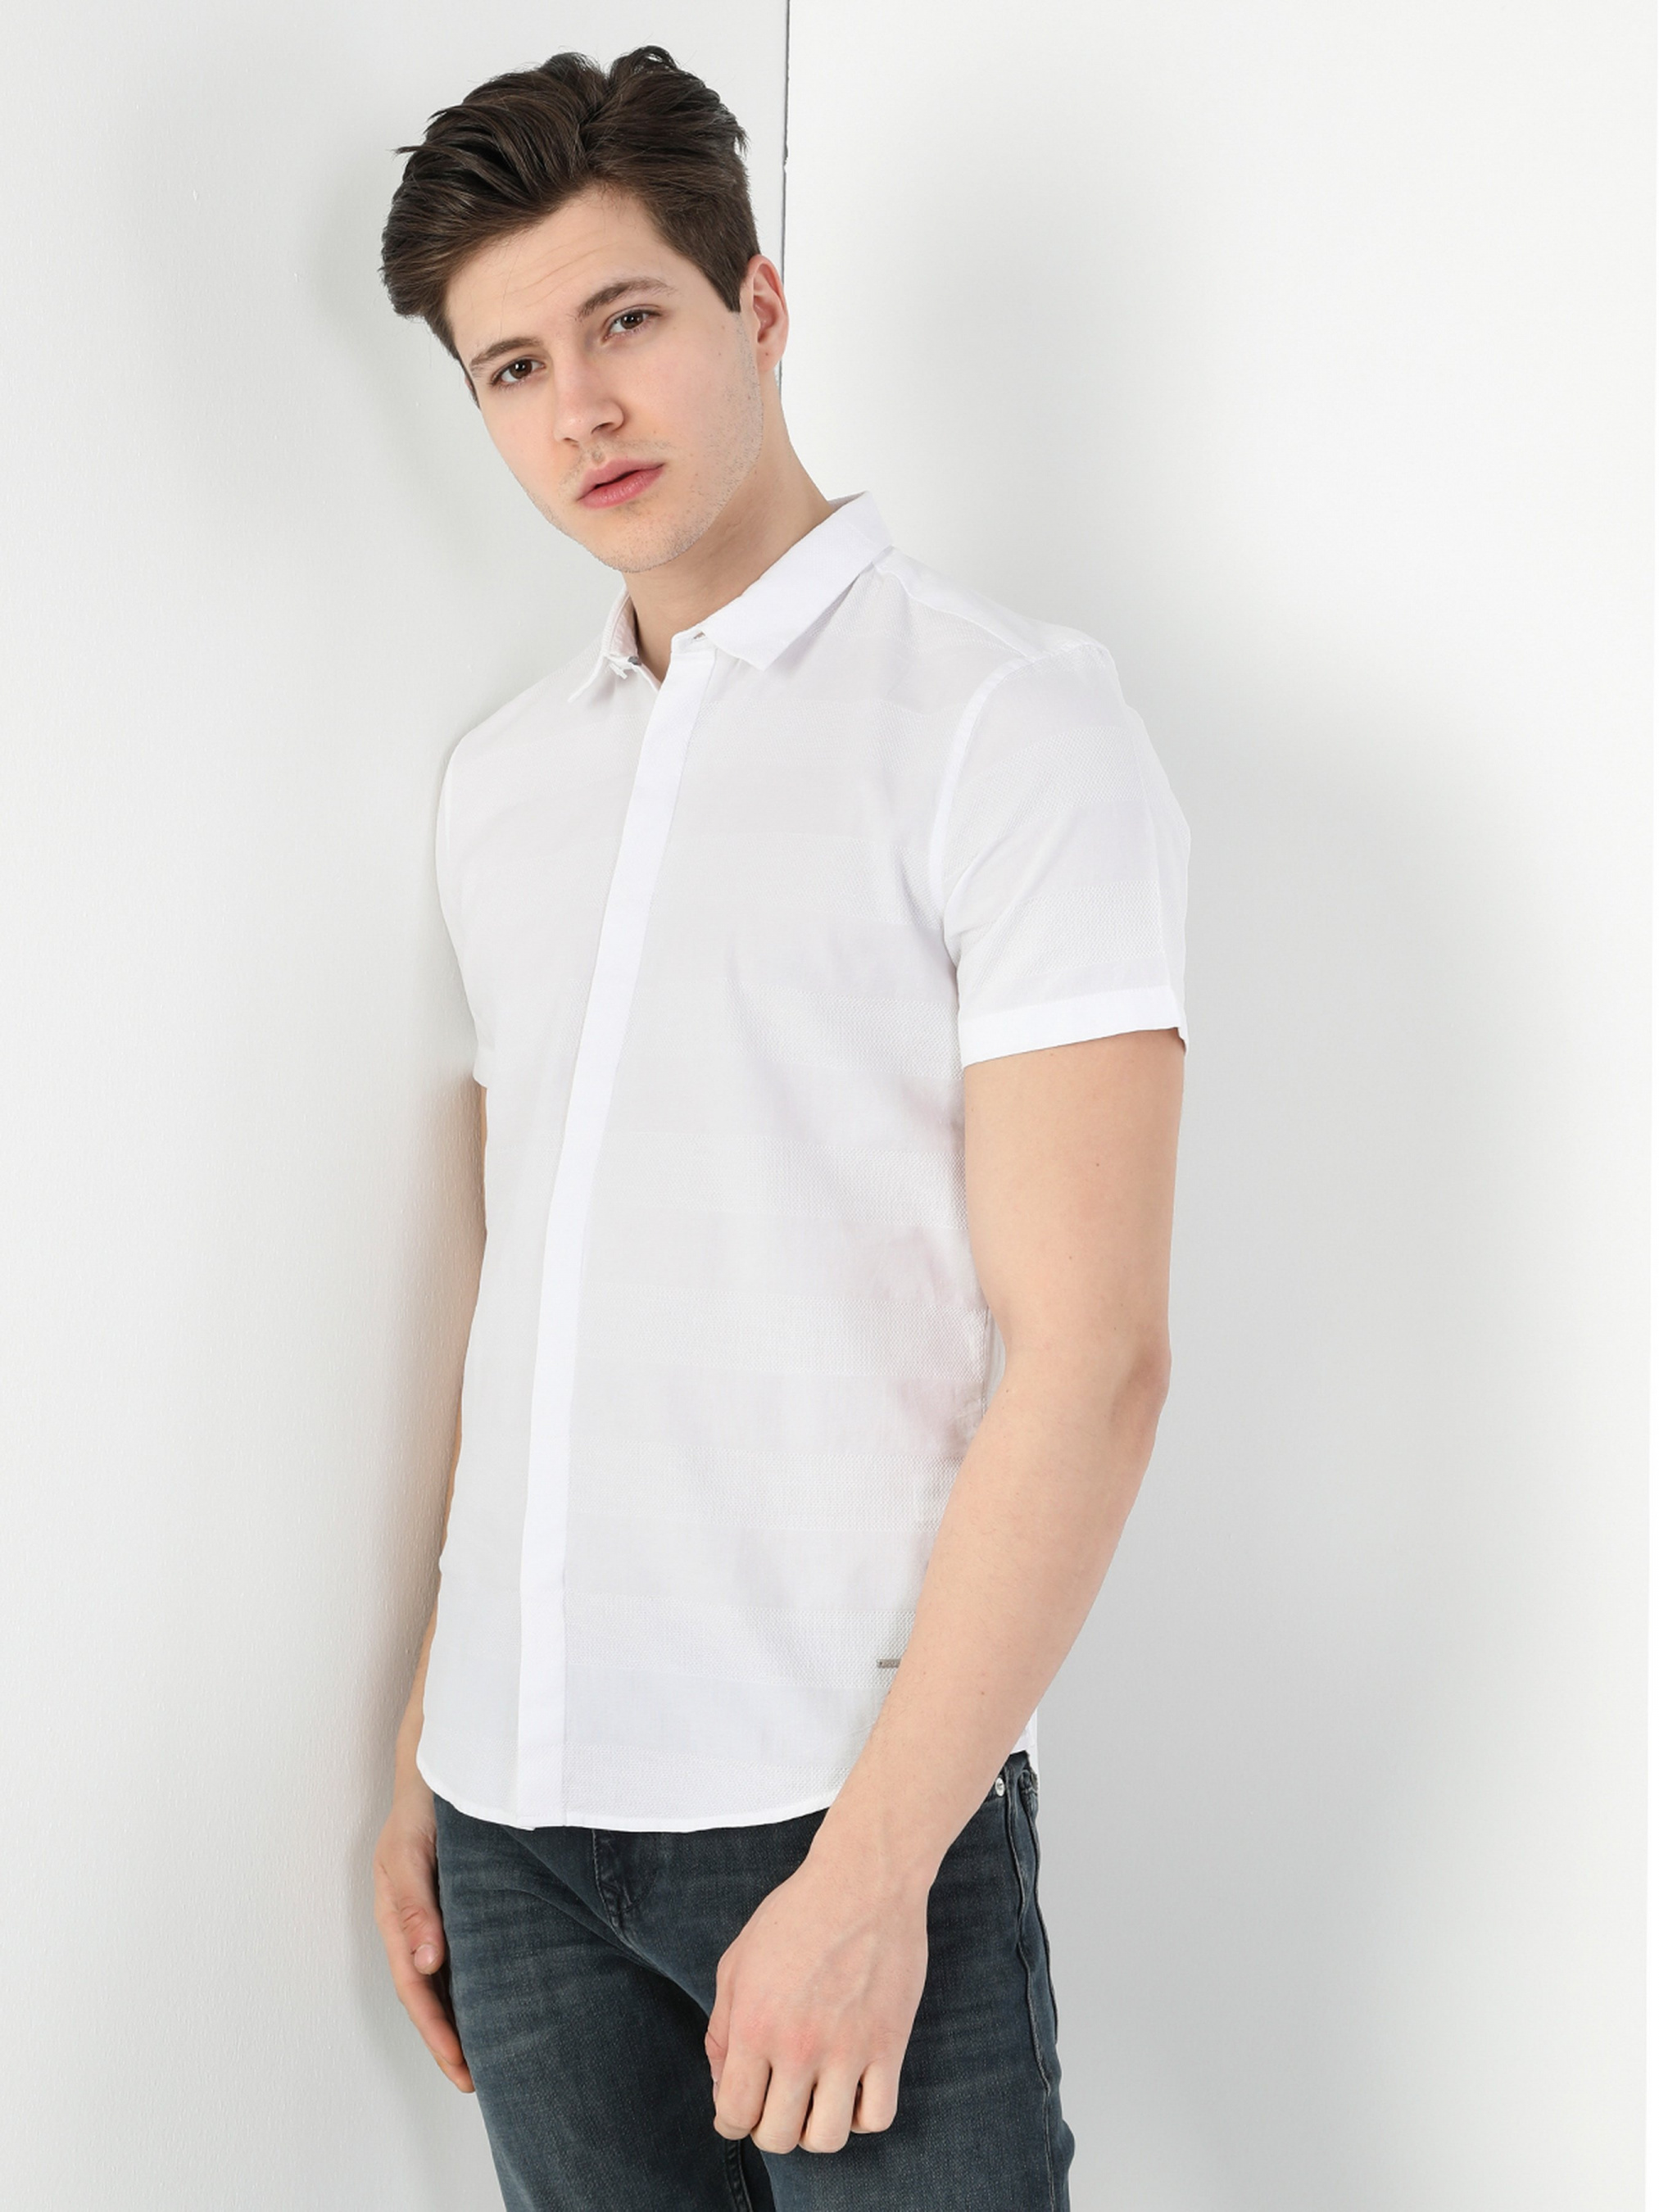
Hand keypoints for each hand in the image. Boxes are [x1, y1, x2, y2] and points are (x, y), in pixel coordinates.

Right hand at [372, 1774, 473, 2091]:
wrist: (452, 1758)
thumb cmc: (425, 1802)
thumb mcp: (411, 1850)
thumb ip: (415, 1904)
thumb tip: (427, 1964)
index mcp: (397, 1915)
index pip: (416, 1989)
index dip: (436, 2031)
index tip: (460, 2065)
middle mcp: (416, 1922)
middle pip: (430, 1994)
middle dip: (449, 2040)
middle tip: (477, 2082)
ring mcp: (439, 1913)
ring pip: (449, 1979)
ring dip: (465, 2018)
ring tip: (492, 2058)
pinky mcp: (463, 1901)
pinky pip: (468, 1952)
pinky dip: (478, 1984)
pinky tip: (501, 2000)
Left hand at [705, 1831, 928, 2154]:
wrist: (863, 1879)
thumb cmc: (796, 1913)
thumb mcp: (738, 1960)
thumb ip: (721, 2027)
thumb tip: (722, 2084)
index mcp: (754, 2024)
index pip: (734, 2114)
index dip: (731, 2121)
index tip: (739, 2111)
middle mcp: (798, 2045)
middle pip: (778, 2136)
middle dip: (770, 2127)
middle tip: (777, 2101)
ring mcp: (847, 2049)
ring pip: (826, 2139)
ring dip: (815, 2129)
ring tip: (814, 2100)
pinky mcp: (889, 2044)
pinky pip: (876, 2117)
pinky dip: (861, 2116)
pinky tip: (852, 2089)